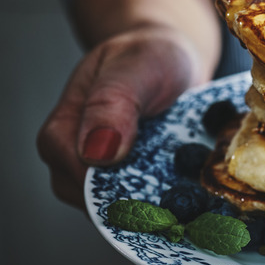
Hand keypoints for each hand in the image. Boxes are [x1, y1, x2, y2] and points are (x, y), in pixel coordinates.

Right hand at [37, 26, 200, 208]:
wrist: (175, 58)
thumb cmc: (147, 55)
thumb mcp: (132, 69)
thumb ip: (113, 104)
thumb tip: (97, 152)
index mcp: (66, 131)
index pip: (74, 177)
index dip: (109, 189)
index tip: (150, 190)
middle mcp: (82, 159)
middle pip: (98, 203)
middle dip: (139, 207)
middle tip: (181, 204)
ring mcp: (113, 172)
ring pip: (126, 209)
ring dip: (159, 208)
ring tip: (193, 199)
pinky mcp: (140, 179)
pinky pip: (151, 203)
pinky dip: (174, 202)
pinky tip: (198, 197)